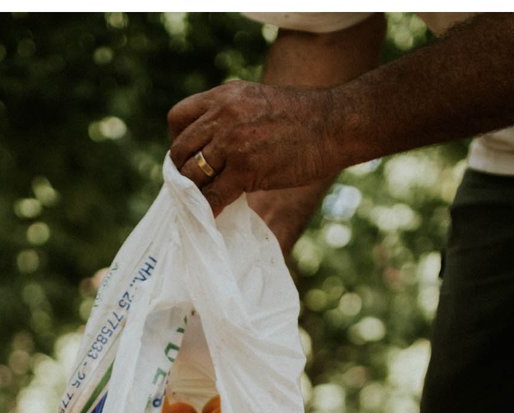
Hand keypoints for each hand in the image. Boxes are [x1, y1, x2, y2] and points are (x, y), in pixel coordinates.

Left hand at [168, 80, 341, 216]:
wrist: (334, 124)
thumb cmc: (303, 118)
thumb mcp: (258, 101)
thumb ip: (231, 116)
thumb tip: (212, 146)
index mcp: (224, 96)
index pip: (178, 119)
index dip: (179, 141)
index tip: (192, 156)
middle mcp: (222, 115)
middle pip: (179, 150)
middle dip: (184, 171)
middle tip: (197, 186)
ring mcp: (232, 142)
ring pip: (192, 175)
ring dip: (195, 193)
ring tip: (206, 201)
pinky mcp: (244, 169)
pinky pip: (212, 196)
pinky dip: (209, 210)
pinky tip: (214, 216)